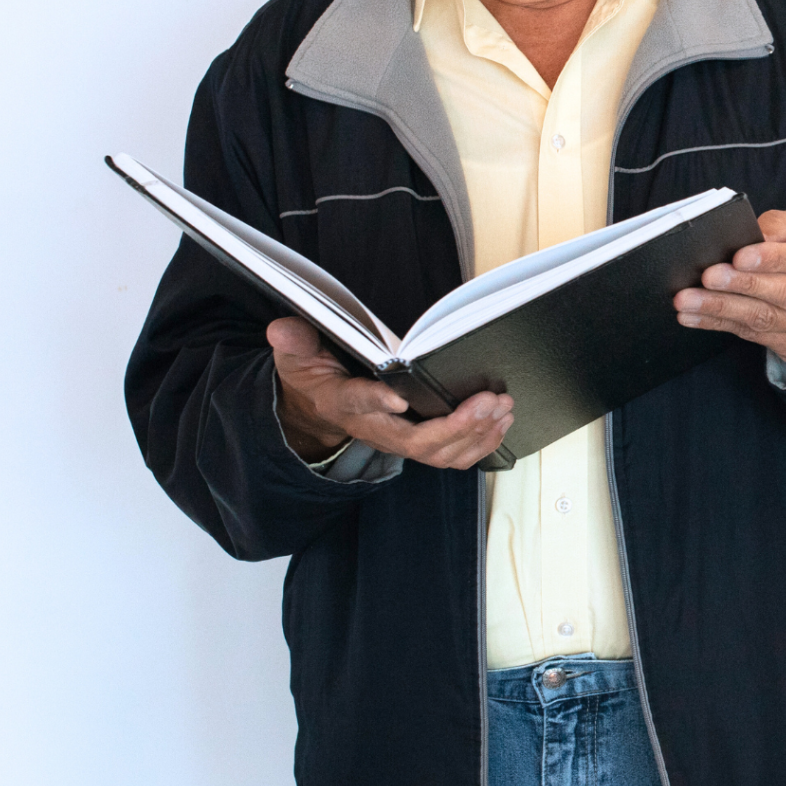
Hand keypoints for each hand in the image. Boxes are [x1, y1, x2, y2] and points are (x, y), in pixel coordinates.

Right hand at [267, 316, 514, 468]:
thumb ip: (294, 344)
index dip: (378, 401)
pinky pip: (453, 456)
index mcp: (343, 403)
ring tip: (503, 408)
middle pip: (417, 442)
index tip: (399, 395)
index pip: (358, 404)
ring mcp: (399, 440)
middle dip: (457, 425)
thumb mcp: (296, 358)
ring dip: (477, 435)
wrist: (319, 409)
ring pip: (441, 454)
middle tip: (489, 400)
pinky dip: (481, 443)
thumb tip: (282, 330)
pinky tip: (500, 423)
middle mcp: (376, 429)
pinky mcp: (418, 443)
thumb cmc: (314, 379)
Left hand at [673, 208, 785, 364]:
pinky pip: (750, 335)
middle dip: (744, 285)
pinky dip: (716, 323)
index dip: (776, 259)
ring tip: (687, 299)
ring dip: (721, 308)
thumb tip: (759, 235)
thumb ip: (784, 226)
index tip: (740, 256)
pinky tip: (691, 316)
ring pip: (765, 319)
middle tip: (708, 276)